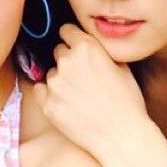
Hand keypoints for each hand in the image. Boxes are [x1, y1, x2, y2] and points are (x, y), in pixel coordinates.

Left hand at [34, 24, 149, 161]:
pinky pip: (40, 90)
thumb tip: (94, 47)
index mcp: (87, 47)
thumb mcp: (122, 67)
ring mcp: (55, 83)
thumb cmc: (127, 102)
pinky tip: (66, 103)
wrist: (121, 136)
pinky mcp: (47, 103)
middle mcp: (67, 61)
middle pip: (58, 51)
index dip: (72, 39)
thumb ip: (102, 52)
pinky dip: (49, 95)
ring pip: (51, 73)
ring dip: (61, 80)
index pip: (66, 30)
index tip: (74, 46)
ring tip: (78, 96)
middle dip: (68, 60)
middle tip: (82, 77)